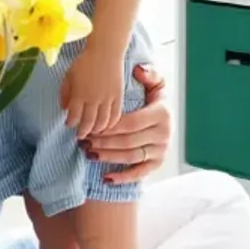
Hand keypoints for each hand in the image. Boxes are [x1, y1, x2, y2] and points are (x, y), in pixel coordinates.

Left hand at [62, 43, 125, 137]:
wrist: (106, 51)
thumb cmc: (85, 61)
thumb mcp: (69, 75)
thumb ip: (65, 93)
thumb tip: (64, 109)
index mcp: (79, 94)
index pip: (74, 117)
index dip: (70, 123)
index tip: (69, 124)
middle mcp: (93, 99)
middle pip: (88, 123)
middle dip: (83, 132)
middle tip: (80, 135)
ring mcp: (107, 99)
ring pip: (103, 122)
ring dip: (97, 130)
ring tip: (93, 131)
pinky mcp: (119, 96)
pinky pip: (116, 115)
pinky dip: (111, 123)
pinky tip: (107, 126)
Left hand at [83, 64, 170, 183]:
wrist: (165, 118)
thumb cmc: (153, 100)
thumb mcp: (154, 84)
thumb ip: (149, 75)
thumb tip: (139, 71)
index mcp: (162, 113)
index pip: (131, 123)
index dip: (110, 126)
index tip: (92, 125)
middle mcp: (164, 134)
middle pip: (128, 141)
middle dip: (104, 142)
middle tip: (84, 140)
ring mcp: (161, 150)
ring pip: (130, 157)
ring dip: (108, 157)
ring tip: (89, 152)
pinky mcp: (157, 164)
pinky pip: (139, 173)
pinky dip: (123, 178)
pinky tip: (106, 178)